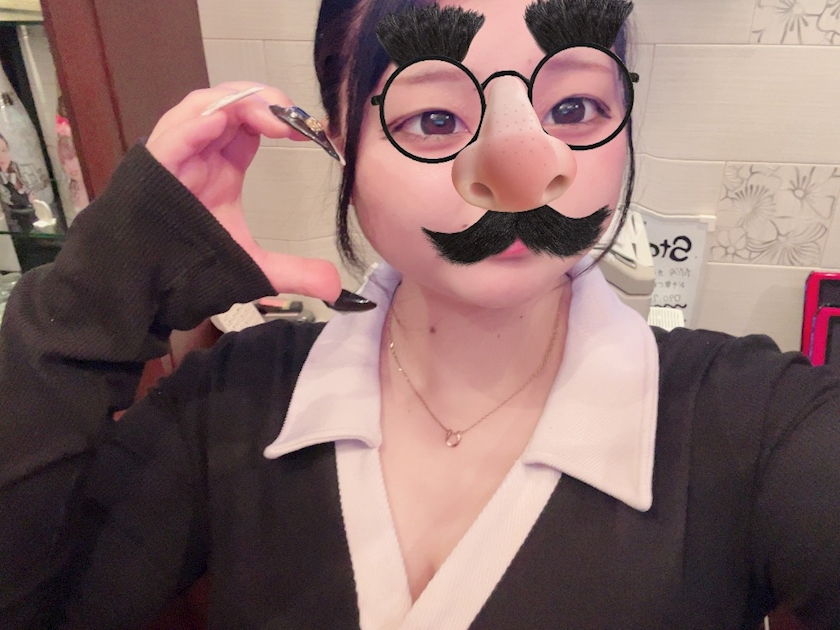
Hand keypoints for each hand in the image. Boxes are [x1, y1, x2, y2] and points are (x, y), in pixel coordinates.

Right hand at [146, 82, 341, 303]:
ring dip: (239, 103)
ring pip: (203, 106)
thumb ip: (294, 272)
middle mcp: (199, 153)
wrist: (141, 284)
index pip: (250, 122)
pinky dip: (195, 125)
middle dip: (264, 100)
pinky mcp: (154, 167)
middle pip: (230, 102)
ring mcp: (176, 155)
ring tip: (273, 116)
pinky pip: (172, 135)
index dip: (280, 117)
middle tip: (296, 116)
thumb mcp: (253, 267)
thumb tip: (335, 286)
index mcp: (220, 166)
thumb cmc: (188, 265)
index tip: (310, 132)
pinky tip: (221, 122)